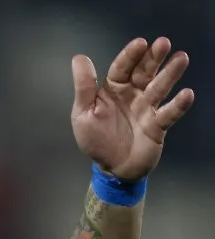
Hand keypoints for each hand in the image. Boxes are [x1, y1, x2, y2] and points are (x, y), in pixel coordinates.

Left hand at [70, 37, 193, 180]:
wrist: (110, 167)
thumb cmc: (96, 139)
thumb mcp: (82, 113)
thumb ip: (84, 87)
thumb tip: (79, 58)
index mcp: (113, 90)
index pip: (122, 68)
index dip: (130, 56)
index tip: (140, 43)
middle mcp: (133, 95)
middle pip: (144, 73)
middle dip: (153, 58)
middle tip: (163, 43)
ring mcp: (147, 109)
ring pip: (159, 88)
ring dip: (170, 74)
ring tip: (181, 58)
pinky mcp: (157, 126)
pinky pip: (168, 114)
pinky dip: (178, 105)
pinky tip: (186, 94)